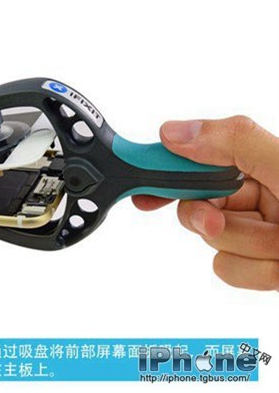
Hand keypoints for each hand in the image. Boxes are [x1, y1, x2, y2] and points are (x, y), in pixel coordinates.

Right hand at [132, 116, 278, 290]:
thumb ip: (235, 143)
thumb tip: (176, 130)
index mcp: (262, 162)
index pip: (196, 157)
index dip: (163, 165)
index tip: (140, 175)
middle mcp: (258, 195)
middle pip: (195, 202)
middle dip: (209, 215)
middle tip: (219, 216)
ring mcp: (260, 233)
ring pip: (211, 243)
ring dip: (245, 247)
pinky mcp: (263, 267)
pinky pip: (229, 271)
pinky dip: (256, 272)